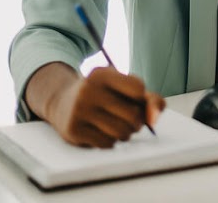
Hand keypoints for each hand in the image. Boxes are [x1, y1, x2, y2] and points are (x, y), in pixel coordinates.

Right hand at [47, 66, 164, 147]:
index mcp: (102, 74)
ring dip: (126, 133)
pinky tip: (104, 132)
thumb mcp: (122, 86)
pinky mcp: (73, 130)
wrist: (62, 101)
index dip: (141, 98)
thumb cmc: (102, 94)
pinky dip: (112, 141)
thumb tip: (155, 119)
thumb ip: (149, 99)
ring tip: (120, 125)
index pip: (138, 88)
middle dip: (138, 120)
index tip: (132, 97)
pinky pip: (107, 144)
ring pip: (122, 132)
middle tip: (130, 118)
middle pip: (133, 115)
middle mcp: (89, 90)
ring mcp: (79, 111)